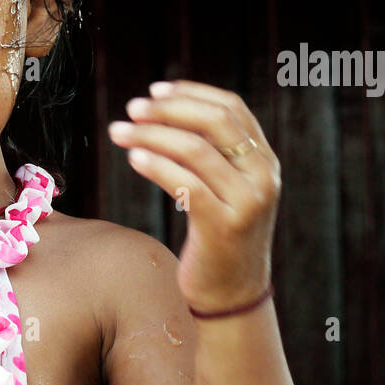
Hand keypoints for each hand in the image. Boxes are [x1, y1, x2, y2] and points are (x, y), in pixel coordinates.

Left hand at [107, 80, 280, 311]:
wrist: (231, 294)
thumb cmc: (218, 237)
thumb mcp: (224, 190)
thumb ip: (211, 155)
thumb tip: (164, 112)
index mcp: (264, 161)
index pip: (232, 108)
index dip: (192, 93)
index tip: (155, 90)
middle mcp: (263, 177)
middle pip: (215, 123)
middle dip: (169, 110)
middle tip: (132, 108)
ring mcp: (247, 202)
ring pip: (196, 151)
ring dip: (151, 136)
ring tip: (119, 131)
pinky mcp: (224, 227)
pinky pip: (186, 185)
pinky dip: (157, 166)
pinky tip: (133, 159)